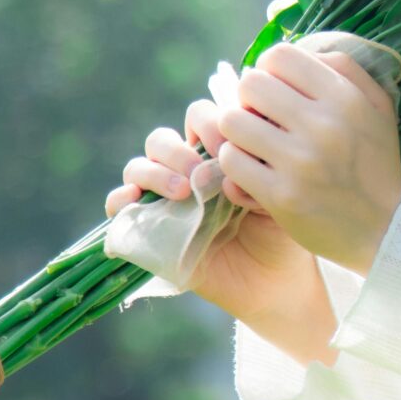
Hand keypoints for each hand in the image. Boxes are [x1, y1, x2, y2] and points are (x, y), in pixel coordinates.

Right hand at [105, 97, 319, 320]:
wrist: (274, 281)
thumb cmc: (280, 232)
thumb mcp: (278, 195)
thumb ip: (257, 172)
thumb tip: (228, 166)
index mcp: (217, 154)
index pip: (200, 117)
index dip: (212, 125)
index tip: (232, 147)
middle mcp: (186, 172)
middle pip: (163, 139)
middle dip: (181, 150)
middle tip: (203, 171)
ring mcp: (164, 199)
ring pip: (139, 166)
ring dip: (155, 171)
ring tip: (183, 191)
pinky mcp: (149, 229)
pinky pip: (119, 206)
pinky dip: (120, 197)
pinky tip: (136, 199)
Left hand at [210, 43, 400, 275]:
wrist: (386, 228)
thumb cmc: (376, 162)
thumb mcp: (378, 108)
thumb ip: (345, 69)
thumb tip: (300, 51)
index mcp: (346, 99)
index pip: (279, 56)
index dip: (269, 70)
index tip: (275, 91)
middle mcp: (324, 125)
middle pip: (250, 85)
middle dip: (249, 100)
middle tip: (261, 119)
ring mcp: (300, 162)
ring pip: (232, 121)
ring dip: (238, 132)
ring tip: (255, 144)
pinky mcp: (281, 195)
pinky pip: (231, 161)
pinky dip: (236, 163)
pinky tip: (254, 170)